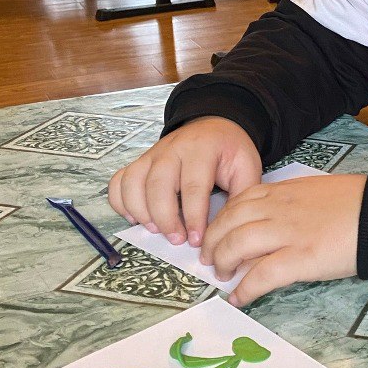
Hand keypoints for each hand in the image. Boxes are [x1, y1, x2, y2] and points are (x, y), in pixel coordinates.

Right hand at [108, 118, 261, 246]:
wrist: (213, 127)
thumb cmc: (229, 150)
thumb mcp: (247, 167)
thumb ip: (241, 196)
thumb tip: (228, 229)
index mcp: (202, 149)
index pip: (193, 185)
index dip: (193, 217)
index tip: (197, 240)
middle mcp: (172, 149)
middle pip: (158, 184)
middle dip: (165, 218)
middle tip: (177, 240)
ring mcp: (152, 155)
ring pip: (134, 182)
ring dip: (140, 211)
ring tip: (155, 230)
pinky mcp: (140, 162)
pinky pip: (119, 181)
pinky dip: (121, 202)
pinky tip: (136, 218)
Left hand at [200, 173, 367, 305]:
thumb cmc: (357, 204)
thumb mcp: (316, 193)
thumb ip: (291, 204)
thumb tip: (274, 223)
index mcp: (284, 192)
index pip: (238, 201)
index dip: (221, 220)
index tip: (217, 234)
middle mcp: (279, 209)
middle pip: (229, 222)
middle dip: (213, 242)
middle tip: (210, 259)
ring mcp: (288, 233)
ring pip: (236, 245)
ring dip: (222, 262)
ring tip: (221, 276)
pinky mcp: (300, 259)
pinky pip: (261, 275)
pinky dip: (244, 289)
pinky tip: (238, 298)